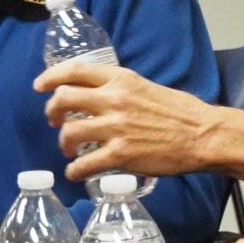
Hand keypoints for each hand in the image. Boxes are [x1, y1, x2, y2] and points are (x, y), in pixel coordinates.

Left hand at [35, 61, 243, 180]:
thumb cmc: (182, 113)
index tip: (40, 85)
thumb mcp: (148, 87)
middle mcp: (114, 100)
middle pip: (63, 99)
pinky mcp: (120, 155)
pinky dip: (74, 171)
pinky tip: (77, 172)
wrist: (202, 135)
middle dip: (52, 111)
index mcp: (122, 80)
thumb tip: (101, 96)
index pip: (75, 70)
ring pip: (69, 132)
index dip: (51, 77)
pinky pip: (83, 164)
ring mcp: (115, 128)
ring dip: (64, 143)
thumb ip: (122, 89)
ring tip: (70, 150)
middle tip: (55, 121)